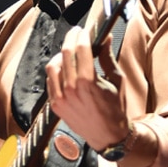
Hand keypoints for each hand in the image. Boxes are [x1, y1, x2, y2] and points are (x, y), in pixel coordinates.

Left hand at [46, 27, 127, 150]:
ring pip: (53, 66)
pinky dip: (56, 70)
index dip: (84, 36)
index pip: (81, 49)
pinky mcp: (56, 105)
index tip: (86, 30)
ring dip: (61, 54)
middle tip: (77, 33)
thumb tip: (105, 39)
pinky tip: (65, 67)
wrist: (109, 136)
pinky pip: (50, 81)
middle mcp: (71, 89)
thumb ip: (108, 58)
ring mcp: (61, 98)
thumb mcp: (117, 81)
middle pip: (66, 54)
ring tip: (70, 51)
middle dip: (71, 39)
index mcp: (88, 82)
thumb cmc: (116, 110)